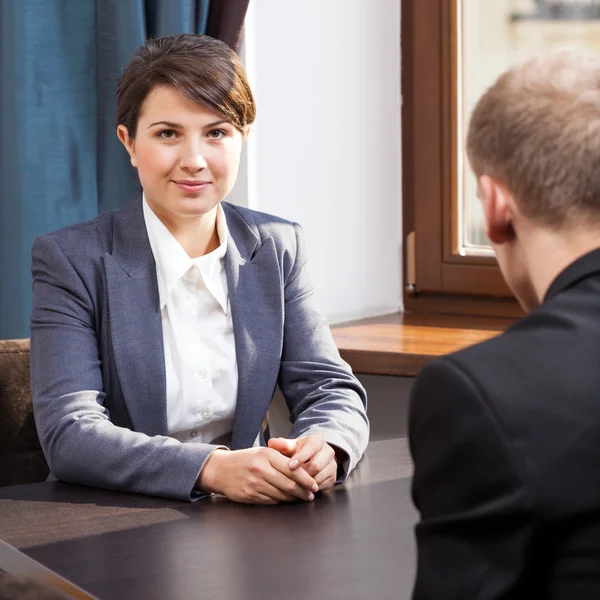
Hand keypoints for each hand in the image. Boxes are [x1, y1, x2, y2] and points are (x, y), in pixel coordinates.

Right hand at [197, 447, 318, 504]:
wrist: (219, 469)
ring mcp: (254, 483)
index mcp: (267, 455)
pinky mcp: (249, 496)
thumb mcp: (262, 452)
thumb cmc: (245, 459)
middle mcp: (261, 469)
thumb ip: (280, 458)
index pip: (293, 469)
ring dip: (293, 498)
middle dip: (303, 491)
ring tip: (301, 498)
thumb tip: (302, 470)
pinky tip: (285, 500)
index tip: (314, 486)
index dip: (306, 479)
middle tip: (311, 495)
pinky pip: (270, 501)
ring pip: (281, 494)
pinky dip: (280, 501)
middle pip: (289, 484)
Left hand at [268, 435, 337, 491]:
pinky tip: (301, 488)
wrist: (311, 458)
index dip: (300, 457)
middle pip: (316, 465)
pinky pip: (322, 486)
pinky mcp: (333, 477)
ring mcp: (332, 465)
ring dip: (305, 483)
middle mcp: (328, 451)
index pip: (311, 448)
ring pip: (319, 477)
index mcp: (318, 440)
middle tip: (290, 478)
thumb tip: (272, 443)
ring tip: (294, 483)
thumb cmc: (298, 452)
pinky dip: (310, 489)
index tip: (290, 466)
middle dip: (302, 473)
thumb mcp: (290, 446)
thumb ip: (282, 445)